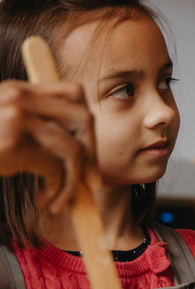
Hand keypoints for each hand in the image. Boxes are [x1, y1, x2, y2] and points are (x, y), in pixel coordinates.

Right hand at [0, 80, 98, 212]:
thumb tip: (78, 146)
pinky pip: (54, 168)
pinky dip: (58, 189)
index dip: (88, 122)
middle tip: (90, 181)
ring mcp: (15, 119)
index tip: (89, 149)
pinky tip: (45, 200)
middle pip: (83, 118)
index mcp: (18, 89)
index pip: (75, 93)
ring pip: (73, 149)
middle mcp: (19, 97)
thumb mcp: (3, 125)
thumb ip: (33, 124)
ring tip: (59, 199)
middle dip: (92, 153)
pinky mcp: (11, 144)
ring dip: (73, 180)